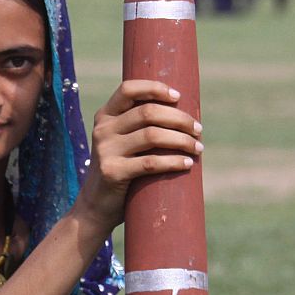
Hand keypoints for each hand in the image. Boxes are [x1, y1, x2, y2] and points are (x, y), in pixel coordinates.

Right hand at [74, 79, 202, 234]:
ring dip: (182, 140)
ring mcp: (105, 151)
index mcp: (105, 117)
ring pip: (153, 135)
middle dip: (180, 119)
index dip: (155, 88)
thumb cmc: (121, 170)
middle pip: (148, 112)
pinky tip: (187, 164)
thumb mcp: (122, 143)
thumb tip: (186, 116)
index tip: (178, 97)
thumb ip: (140, 127)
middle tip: (198, 130)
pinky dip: (174, 162)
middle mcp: (102, 130)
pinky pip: (150, 162)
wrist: (96, 206)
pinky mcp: (112, 172)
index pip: (128, 89)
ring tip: (198, 148)